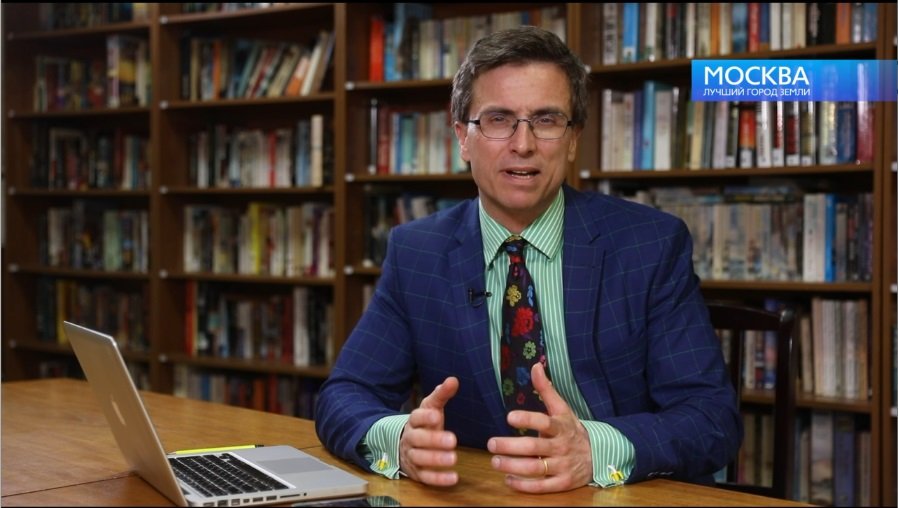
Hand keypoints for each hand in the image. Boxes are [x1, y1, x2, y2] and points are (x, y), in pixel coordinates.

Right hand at [398, 377, 459, 485]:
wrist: (404, 446)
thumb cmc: (424, 425)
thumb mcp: (431, 408)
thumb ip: (441, 395)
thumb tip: (453, 380)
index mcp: (414, 421)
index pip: (416, 417)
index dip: (425, 417)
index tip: (437, 416)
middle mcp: (410, 439)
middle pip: (418, 439)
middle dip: (434, 440)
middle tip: (453, 440)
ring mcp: (411, 456)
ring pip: (420, 458)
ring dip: (436, 459)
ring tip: (453, 459)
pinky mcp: (416, 473)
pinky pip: (425, 477)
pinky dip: (438, 479)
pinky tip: (453, 478)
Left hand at [487, 363, 593, 492]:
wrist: (598, 455)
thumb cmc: (571, 429)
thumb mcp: (562, 409)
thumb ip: (546, 389)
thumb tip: (535, 365)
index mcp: (560, 427)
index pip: (544, 422)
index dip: (527, 420)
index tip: (509, 417)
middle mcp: (561, 447)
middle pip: (534, 447)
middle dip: (511, 446)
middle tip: (491, 443)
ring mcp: (562, 466)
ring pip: (536, 468)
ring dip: (513, 466)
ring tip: (495, 462)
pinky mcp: (562, 483)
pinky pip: (542, 487)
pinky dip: (524, 485)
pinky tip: (508, 480)